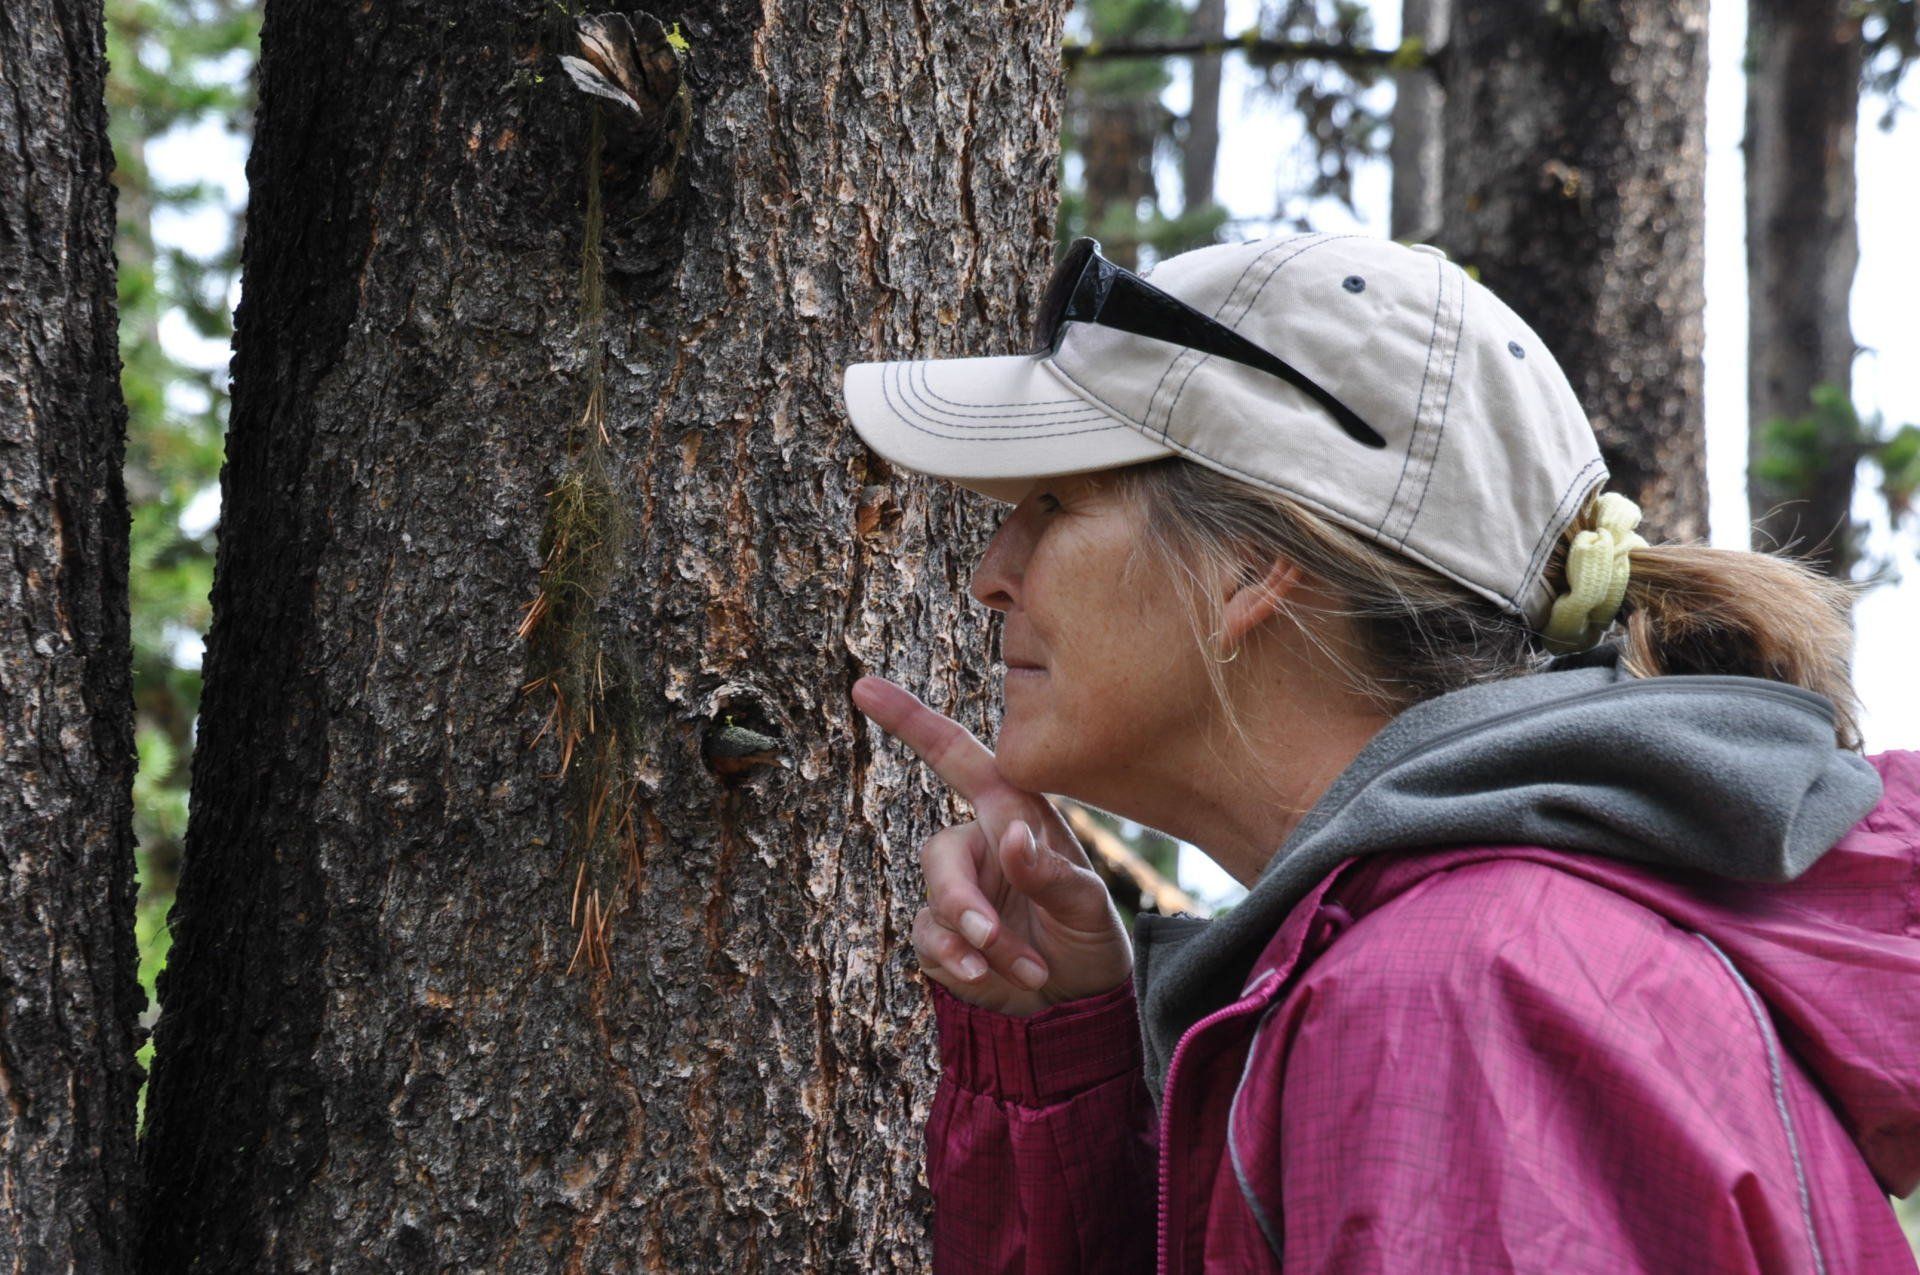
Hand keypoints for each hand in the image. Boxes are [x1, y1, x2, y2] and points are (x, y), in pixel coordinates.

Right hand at [851, 674, 1132, 1015]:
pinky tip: (991, 977)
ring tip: (1029, 969)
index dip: (910, 720)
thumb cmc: (1088, 934)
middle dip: (962, 900)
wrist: (1076, 1001)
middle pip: (938, 854)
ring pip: (936, 904)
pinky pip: (929, 941)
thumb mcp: (1088, 905)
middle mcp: (977, 844)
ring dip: (978, 941)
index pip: (956, 756)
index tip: (863, 686)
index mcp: (1012, 813)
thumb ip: (1052, 873)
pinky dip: (961, 963)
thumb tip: (1011, 837)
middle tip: (990, 938)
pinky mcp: (941, 936)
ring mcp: (956, 890)